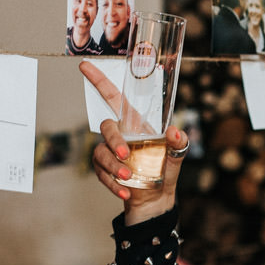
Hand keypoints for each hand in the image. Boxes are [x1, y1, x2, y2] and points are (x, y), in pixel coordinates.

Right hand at [80, 60, 188, 224]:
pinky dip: (114, 185)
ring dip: (113, 167)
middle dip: (113, 140)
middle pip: (106, 127)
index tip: (85, 66)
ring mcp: (110, 153)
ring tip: (129, 178)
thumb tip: (175, 132)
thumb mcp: (177, 155)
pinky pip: (102, 175)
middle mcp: (120, 135)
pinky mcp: (105, 172)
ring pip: (101, 154)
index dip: (100, 81)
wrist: (156, 198)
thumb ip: (179, 143)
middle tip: (124, 154)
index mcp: (135, 124)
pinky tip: (126, 192)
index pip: (114, 98)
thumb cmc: (164, 169)